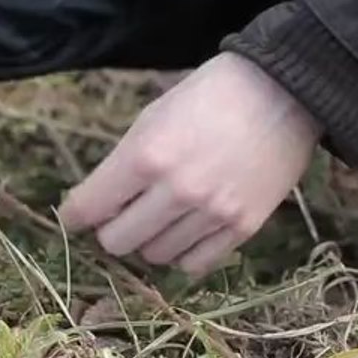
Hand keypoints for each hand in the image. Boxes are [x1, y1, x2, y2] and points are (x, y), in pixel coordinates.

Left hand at [58, 52, 321, 275]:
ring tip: (161, 216)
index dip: (75, 215)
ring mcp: (212, 212)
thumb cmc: (208, 97)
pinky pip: (195, 264)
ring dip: (149, 240)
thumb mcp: (152, 119)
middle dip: (112, 229)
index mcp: (145, 156)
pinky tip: (185, 231)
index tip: (75, 216)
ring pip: (155, 256)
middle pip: (117, 242)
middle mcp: (176, 190)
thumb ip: (123, 165)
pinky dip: (182, 254)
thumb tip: (95, 205)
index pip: (89, 208)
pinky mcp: (243, 227)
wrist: (282, 92)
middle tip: (122, 214)